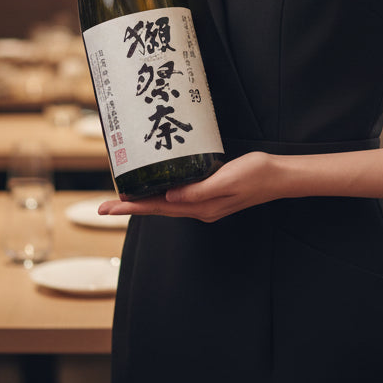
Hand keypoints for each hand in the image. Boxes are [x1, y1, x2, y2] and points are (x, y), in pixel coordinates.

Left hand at [97, 153, 276, 223]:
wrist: (279, 175)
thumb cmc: (256, 174)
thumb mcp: (227, 180)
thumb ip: (199, 191)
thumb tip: (169, 198)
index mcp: (201, 207)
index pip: (158, 208)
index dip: (131, 207)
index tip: (107, 208)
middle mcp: (200, 208)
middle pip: (158, 208)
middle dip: (130, 206)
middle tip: (103, 207)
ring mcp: (205, 202)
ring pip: (167, 203)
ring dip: (144, 200)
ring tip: (123, 197)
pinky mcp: (210, 192)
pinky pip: (179, 195)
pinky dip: (162, 192)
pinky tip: (158, 185)